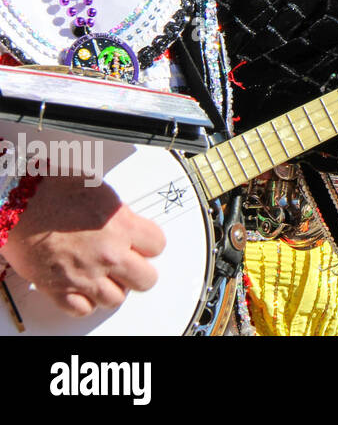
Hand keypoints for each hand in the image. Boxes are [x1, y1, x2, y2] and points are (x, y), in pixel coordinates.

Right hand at [0, 177, 164, 315]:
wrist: (18, 201)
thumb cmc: (52, 189)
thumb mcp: (101, 192)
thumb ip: (119, 215)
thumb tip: (126, 225)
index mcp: (122, 226)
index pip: (157, 246)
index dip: (149, 244)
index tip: (142, 243)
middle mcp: (108, 253)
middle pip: (145, 279)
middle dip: (139, 271)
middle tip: (129, 264)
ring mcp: (84, 274)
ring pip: (115, 299)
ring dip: (113, 289)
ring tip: (105, 277)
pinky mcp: (58, 288)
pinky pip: (81, 309)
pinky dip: (84, 303)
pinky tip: (82, 290)